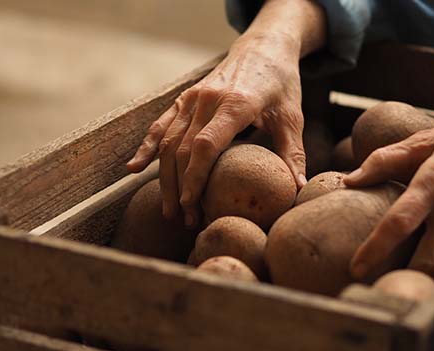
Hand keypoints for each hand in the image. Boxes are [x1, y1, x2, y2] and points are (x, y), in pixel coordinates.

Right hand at [126, 0, 326, 227]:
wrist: (263, 46)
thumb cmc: (281, 84)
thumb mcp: (292, 117)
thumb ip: (293, 154)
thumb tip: (298, 190)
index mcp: (235, 103)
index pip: (205, 145)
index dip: (195, 177)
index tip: (192, 205)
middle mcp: (207, 99)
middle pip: (182, 149)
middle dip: (181, 188)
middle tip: (185, 220)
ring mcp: (192, 97)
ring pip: (168, 141)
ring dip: (165, 178)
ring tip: (169, 210)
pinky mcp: (185, 98)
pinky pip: (161, 124)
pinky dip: (147, 147)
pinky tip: (135, 168)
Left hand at [344, 90, 433, 277]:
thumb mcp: (423, 140)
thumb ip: (382, 161)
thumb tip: (348, 181)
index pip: (400, 222)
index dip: (376, 248)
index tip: (356, 267)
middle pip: (429, 260)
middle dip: (403, 279)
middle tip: (376, 286)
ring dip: (424, 279)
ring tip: (397, 283)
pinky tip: (425, 271)